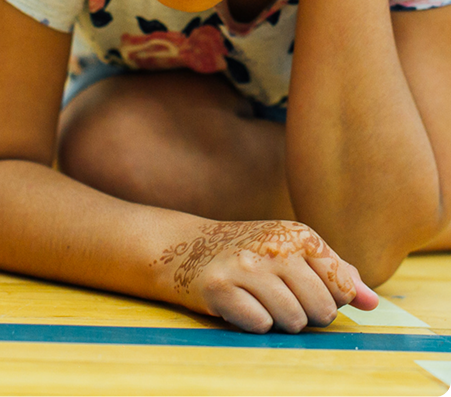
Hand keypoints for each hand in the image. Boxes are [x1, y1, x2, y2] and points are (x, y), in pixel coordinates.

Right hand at [153, 219, 378, 332]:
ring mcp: (245, 267)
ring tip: (260, 300)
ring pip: (293, 321)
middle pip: (322, 309)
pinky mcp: (220, 288)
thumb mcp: (292, 250)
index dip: (328, 298)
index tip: (304, 287)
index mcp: (298, 234)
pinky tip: (239, 304)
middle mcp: (274, 246)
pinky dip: (253, 322)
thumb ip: (335, 272)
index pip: (341, 286)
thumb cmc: (250, 252)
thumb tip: (371, 303)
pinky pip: (260, 325)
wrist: (187, 247)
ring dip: (280, 321)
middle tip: (280, 298)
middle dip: (306, 314)